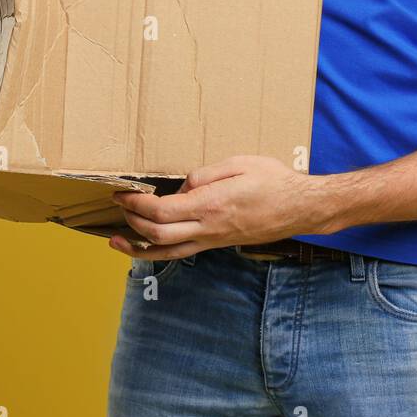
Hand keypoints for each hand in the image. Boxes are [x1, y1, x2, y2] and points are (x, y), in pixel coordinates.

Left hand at [108, 155, 330, 260]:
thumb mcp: (240, 163)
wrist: (300, 208)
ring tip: (117, 240)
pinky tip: (149, 243)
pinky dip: (159, 250)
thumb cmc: (274, 181)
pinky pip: (182, 252)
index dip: (136, 203)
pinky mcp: (217, 244)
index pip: (162, 211)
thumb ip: (206, 174)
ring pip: (167, 252)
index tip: (123, 192)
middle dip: (132, 220)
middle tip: (119, 204)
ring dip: (138, 246)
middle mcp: (208, 228)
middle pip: (158, 234)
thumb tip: (182, 185)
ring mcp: (213, 240)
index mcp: (211, 205)